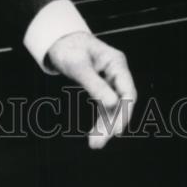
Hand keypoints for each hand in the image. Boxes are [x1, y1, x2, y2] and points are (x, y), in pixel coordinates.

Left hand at [47, 31, 136, 149]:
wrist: (58, 41)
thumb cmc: (68, 48)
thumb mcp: (78, 66)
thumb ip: (95, 84)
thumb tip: (112, 105)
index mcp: (117, 63)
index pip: (128, 91)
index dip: (125, 112)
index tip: (116, 130)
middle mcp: (117, 73)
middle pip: (122, 103)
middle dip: (112, 124)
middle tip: (98, 143)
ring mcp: (110, 81)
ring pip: (113, 108)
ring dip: (106, 126)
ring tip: (95, 145)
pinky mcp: (102, 88)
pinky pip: (104, 108)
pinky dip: (101, 121)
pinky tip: (95, 136)